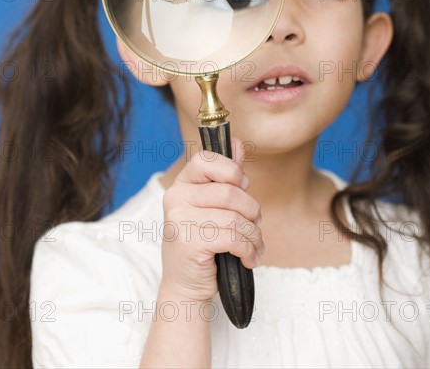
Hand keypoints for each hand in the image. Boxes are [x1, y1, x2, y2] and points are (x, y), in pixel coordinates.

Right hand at [159, 137, 263, 302]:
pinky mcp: (189, 241)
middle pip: (230, 192)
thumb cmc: (202, 244)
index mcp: (181, 184)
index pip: (206, 159)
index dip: (231, 170)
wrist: (185, 287)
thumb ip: (226, 177)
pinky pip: (233, 237)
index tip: (242, 186)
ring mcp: (179, 219)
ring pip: (235, 217)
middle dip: (252, 211)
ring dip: (253, 235)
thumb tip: (237, 144)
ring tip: (253, 246)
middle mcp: (176, 197)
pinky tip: (248, 258)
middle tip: (254, 226)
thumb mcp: (213, 208)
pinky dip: (248, 250)